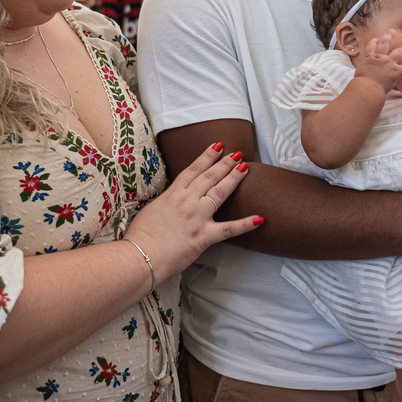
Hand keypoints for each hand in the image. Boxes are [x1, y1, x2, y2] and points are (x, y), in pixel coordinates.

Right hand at [124, 143, 260, 282]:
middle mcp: (187, 202)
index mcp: (173, 194)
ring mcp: (197, 217)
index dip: (207, 156)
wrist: (141, 255)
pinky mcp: (204, 236)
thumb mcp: (151, 210)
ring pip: (219, 193)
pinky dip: (245, 224)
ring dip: (233, 179)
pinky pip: (229, 229)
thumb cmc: (141, 236)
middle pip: (209, 177)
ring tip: (245, 168)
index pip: (193, 170)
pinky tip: (259, 218)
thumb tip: (171, 202)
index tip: (218, 146)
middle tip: (237, 154)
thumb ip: (166, 203)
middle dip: (225, 164)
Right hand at [353, 31, 401, 93]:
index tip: (377, 39)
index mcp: (370, 58)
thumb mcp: (360, 72)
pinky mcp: (395, 71)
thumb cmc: (361, 82)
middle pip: (385, 43)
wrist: (367, 87)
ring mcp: (388, 63)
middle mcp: (380, 57)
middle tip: (392, 32)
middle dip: (389, 36)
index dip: (374, 41)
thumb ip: (366, 69)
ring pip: (399, 52)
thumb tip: (368, 73)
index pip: (371, 46)